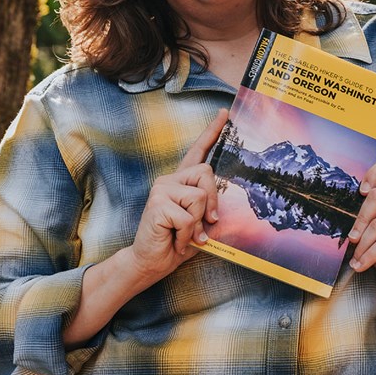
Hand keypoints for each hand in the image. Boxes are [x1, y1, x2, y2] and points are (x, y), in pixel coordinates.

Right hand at [64, 109, 228, 347]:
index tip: (224, 113)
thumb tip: (222, 203)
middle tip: (206, 224)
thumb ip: (209, 207)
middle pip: (207, 173)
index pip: (198, 152)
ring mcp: (161, 190)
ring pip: (200, 197)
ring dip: (198, 223)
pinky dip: (189, 235)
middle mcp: (169, 180)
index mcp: (181, 182)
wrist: (151, 262)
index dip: (212, 132)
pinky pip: (189, 217)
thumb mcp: (200, 222)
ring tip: (184, 233)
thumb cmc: (177, 242)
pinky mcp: (158, 203)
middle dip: (213, 201)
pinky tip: (176, 239)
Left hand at [347, 155, 375, 301]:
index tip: (362, 192)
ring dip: (363, 246)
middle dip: (359, 221)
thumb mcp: (375, 236)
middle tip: (352, 240)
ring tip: (357, 260)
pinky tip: (363, 265)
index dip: (373, 174)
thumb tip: (341, 216)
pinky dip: (370, 256)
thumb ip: (366, 221)